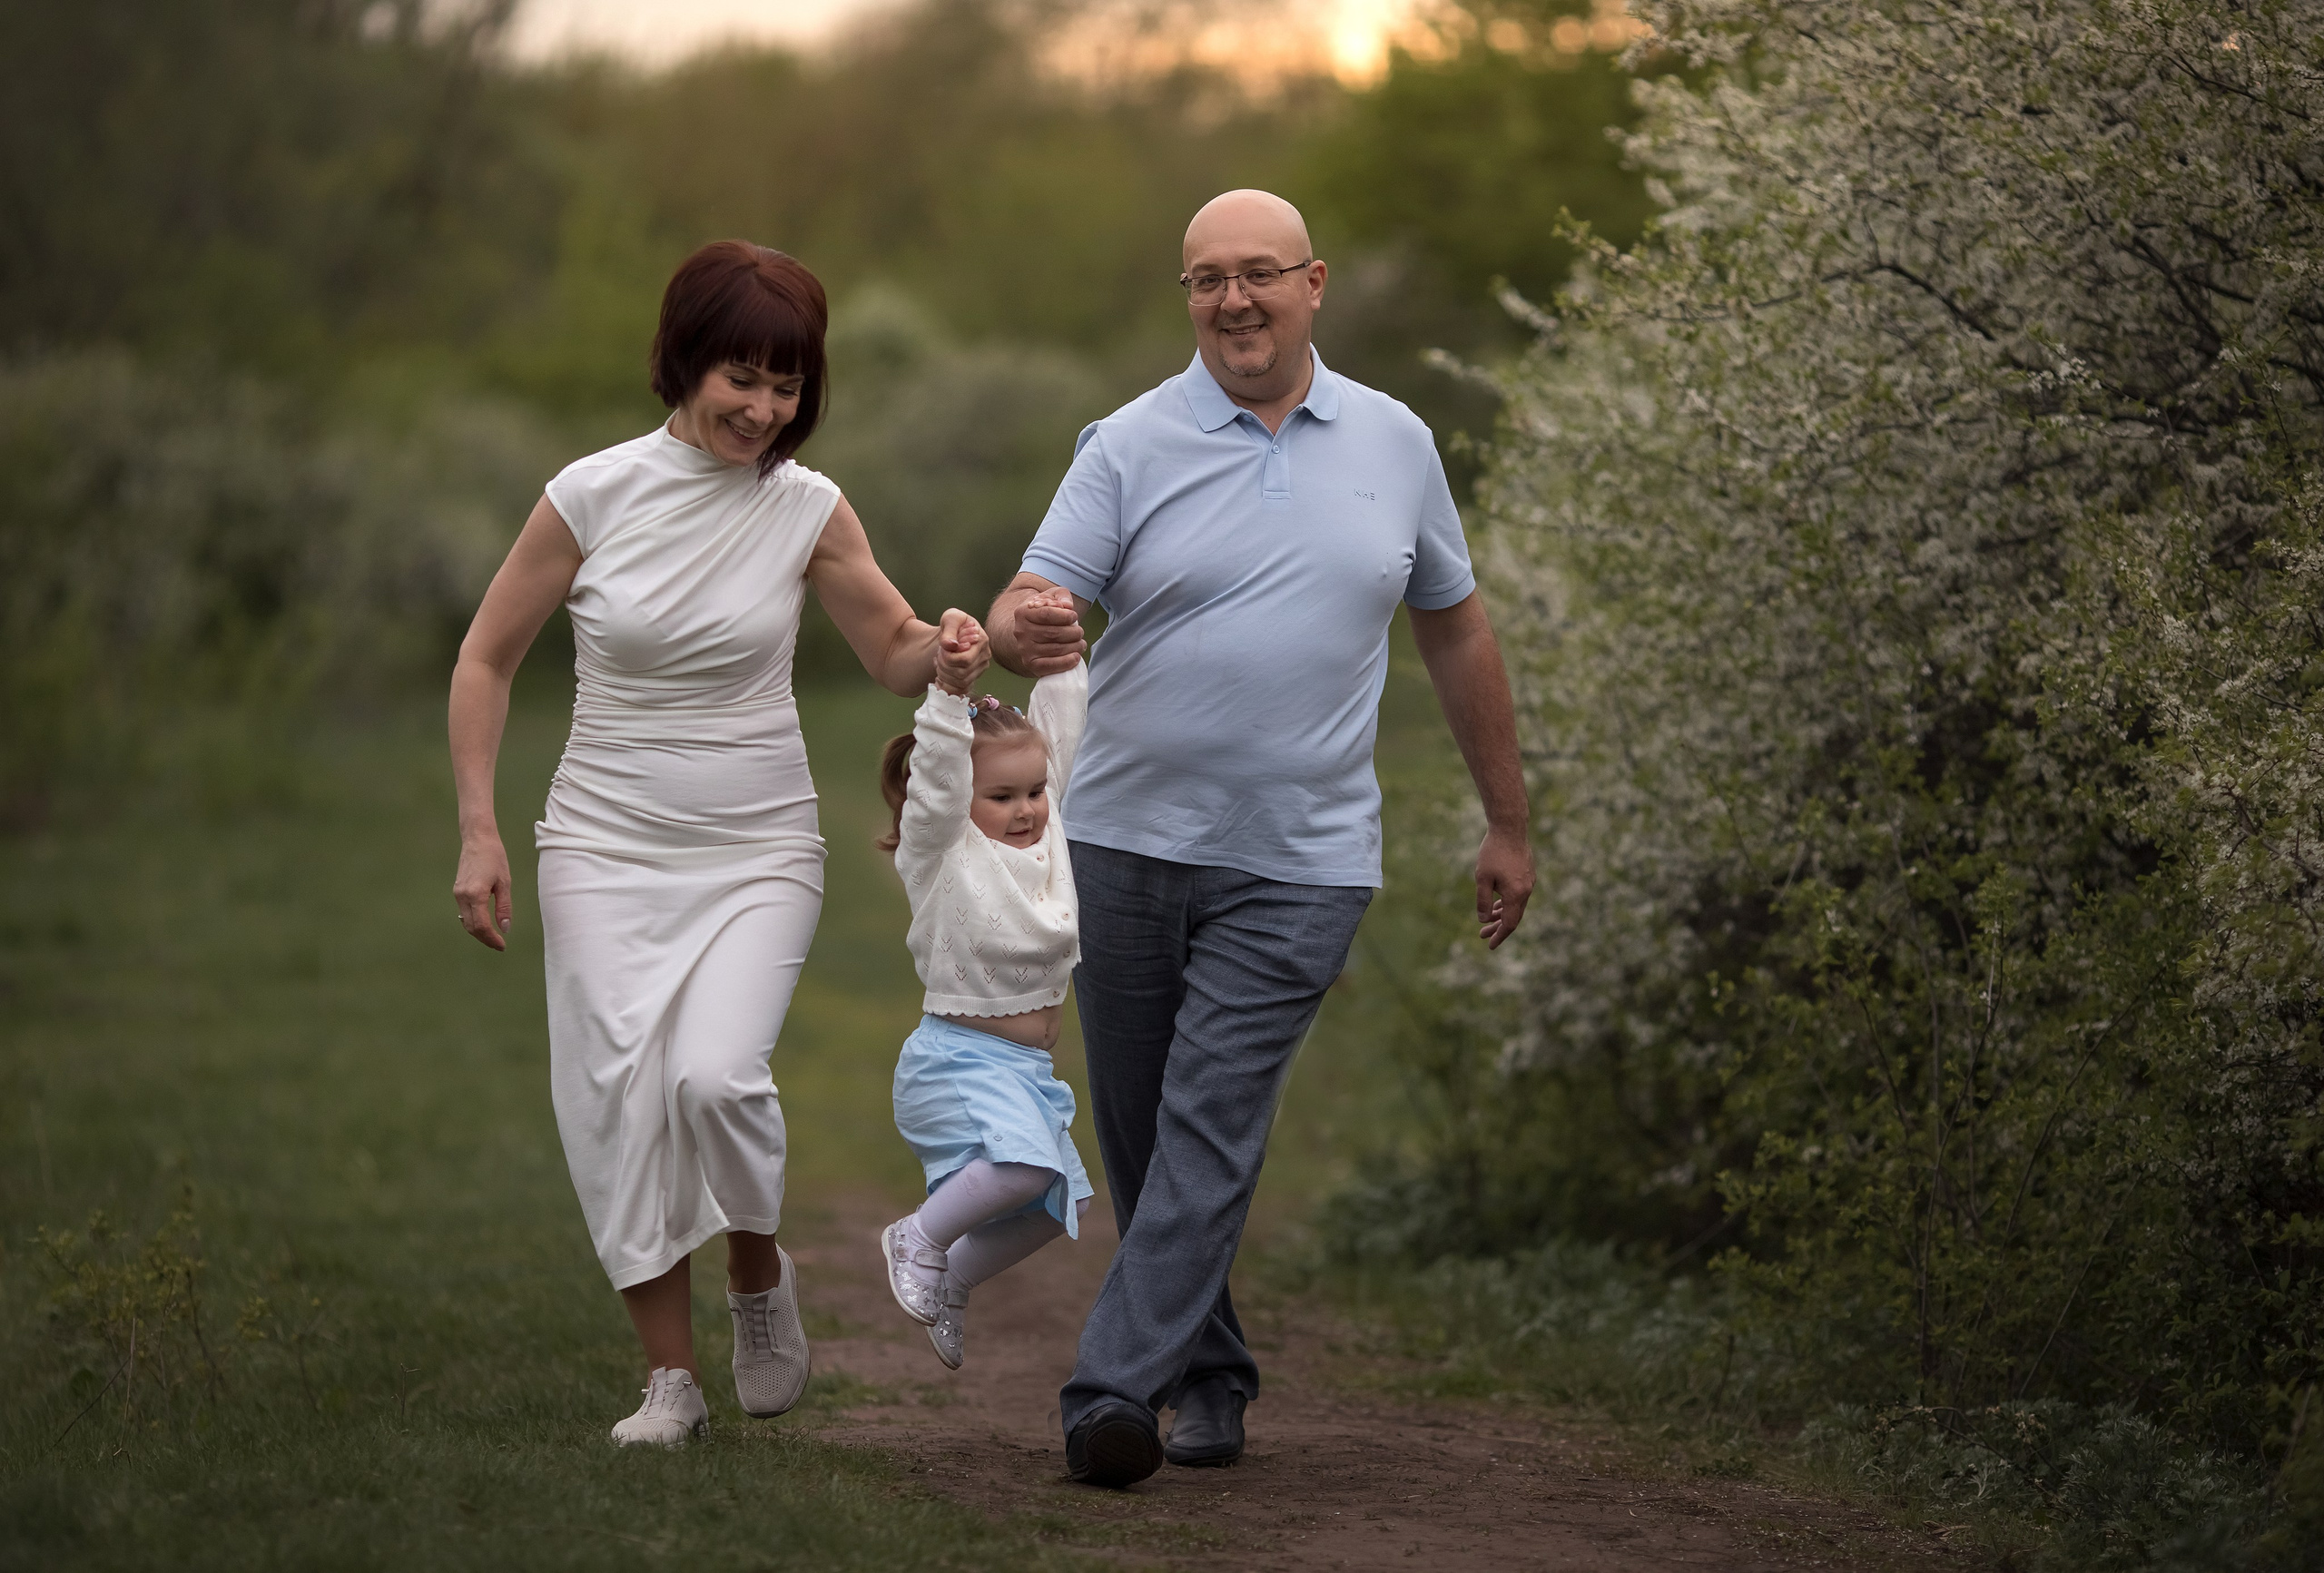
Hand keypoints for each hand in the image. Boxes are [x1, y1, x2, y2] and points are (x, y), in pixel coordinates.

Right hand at [455, 831, 513, 951]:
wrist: (478, 839)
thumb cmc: (495, 858)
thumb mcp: (504, 883)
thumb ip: (504, 907)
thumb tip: (505, 928)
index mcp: (475, 894)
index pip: (481, 925)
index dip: (492, 939)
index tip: (503, 946)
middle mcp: (462, 896)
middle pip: (471, 927)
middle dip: (485, 939)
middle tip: (500, 945)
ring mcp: (457, 893)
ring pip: (465, 921)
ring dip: (479, 932)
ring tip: (494, 937)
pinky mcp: (457, 890)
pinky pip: (464, 912)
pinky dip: (473, 922)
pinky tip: (485, 924)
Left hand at [935, 608, 988, 694]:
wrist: (954, 631)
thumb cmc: (954, 623)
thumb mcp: (950, 618)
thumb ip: (949, 629)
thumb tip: (950, 645)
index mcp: (982, 641)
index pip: (965, 660)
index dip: (948, 657)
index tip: (942, 648)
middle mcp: (984, 657)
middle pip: (962, 674)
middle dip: (944, 666)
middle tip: (939, 655)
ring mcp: (980, 669)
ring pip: (961, 683)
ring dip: (944, 675)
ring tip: (939, 663)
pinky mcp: (973, 678)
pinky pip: (961, 691)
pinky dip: (947, 686)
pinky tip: (940, 676)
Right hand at [1013, 586, 1084, 675]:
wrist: (1032, 631)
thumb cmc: (1045, 612)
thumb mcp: (1053, 597)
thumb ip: (1062, 596)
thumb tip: (1068, 606)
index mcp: (1023, 612)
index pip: (1046, 614)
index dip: (1065, 616)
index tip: (1074, 617)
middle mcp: (1021, 631)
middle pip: (1053, 633)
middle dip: (1073, 633)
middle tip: (1080, 632)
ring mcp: (1025, 649)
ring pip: (1055, 649)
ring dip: (1074, 647)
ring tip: (1081, 644)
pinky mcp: (1030, 664)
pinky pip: (1049, 666)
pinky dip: (1066, 663)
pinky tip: (1076, 657)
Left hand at [1474, 824, 1534, 949]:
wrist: (1510, 828)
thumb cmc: (1493, 852)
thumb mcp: (1482, 878)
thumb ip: (1483, 901)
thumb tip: (1484, 920)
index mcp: (1516, 894)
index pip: (1509, 923)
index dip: (1499, 936)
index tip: (1490, 945)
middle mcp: (1526, 890)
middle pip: (1514, 916)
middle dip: (1498, 928)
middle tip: (1482, 936)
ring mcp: (1529, 882)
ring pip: (1516, 905)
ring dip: (1502, 914)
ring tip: (1488, 921)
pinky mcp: (1527, 874)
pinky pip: (1518, 895)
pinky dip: (1507, 902)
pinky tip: (1498, 904)